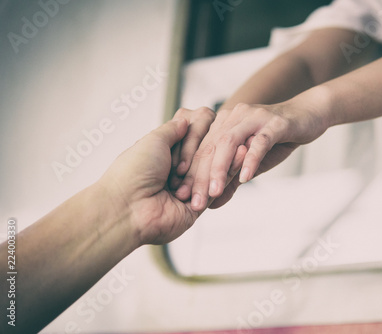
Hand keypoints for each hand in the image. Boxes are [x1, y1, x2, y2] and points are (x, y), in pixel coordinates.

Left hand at [98, 107, 244, 244]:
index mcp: (164, 154)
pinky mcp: (198, 205)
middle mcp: (176, 171)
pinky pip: (217, 187)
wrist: (128, 207)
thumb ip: (173, 129)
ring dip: (227, 155)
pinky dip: (230, 171)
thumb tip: (186, 118)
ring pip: (214, 168)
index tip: (195, 126)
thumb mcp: (153, 140)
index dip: (197, 130)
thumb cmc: (133, 171)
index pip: (190, 136)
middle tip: (224, 134)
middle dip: (213, 143)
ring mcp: (188, 188)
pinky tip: (242, 155)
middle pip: (204, 151)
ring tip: (244, 141)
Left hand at [175, 100, 327, 210]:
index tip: (182, 196)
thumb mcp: (251, 162)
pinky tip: (245, 178)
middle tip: (194, 201)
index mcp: (224, 123)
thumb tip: (213, 204)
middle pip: (211, 147)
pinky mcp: (275, 123)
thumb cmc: (278, 139)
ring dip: (220, 168)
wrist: (308, 115)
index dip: (190, 173)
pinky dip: (251, 160)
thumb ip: (231, 179)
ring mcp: (254, 118)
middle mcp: (234, 117)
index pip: (202, 150)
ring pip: (229, 142)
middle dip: (200, 176)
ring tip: (213, 192)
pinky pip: (260, 141)